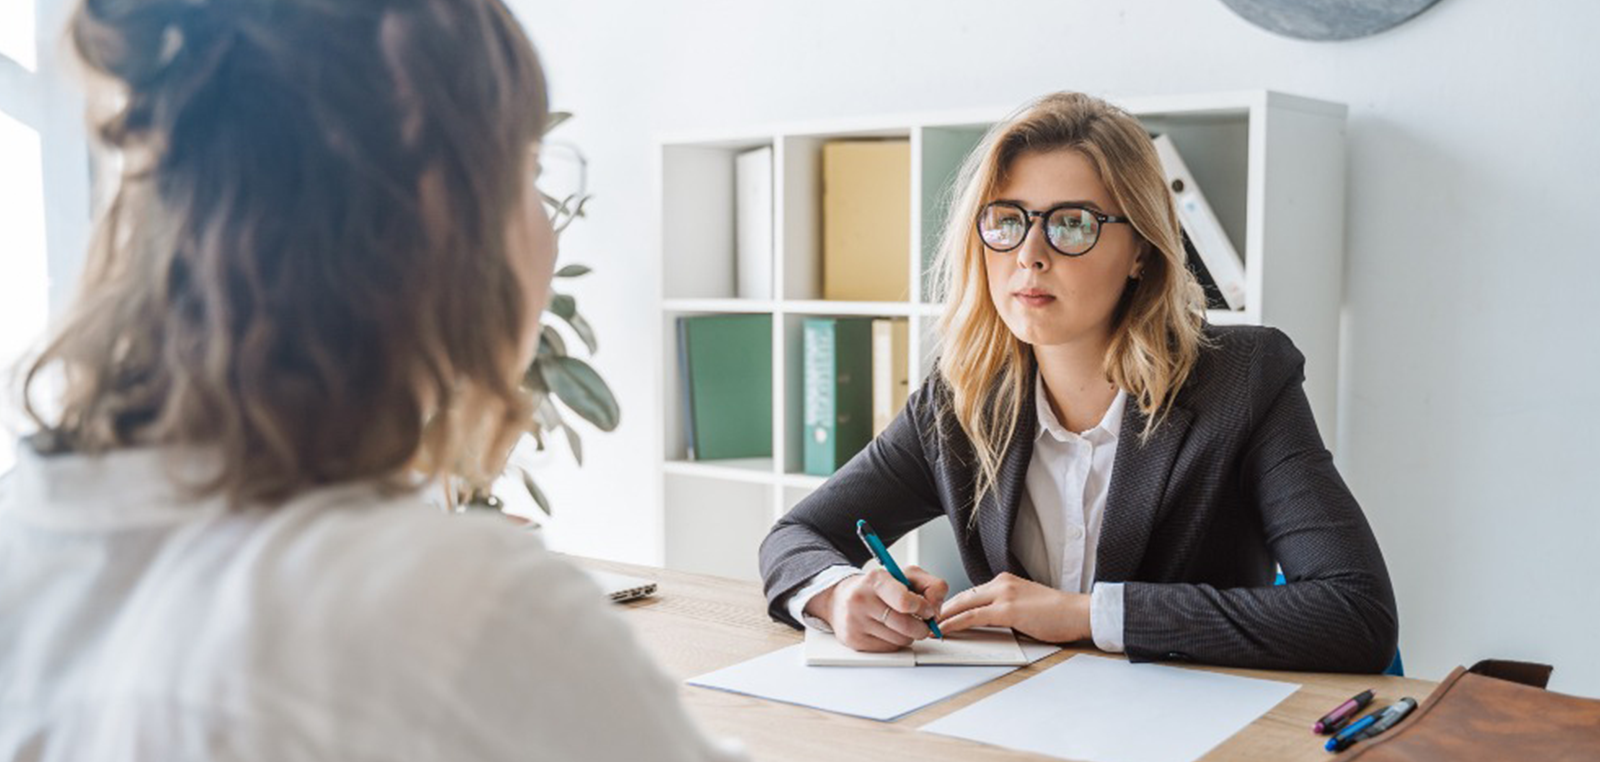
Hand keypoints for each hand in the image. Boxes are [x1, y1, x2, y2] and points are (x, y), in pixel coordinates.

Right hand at [805, 566, 949, 651]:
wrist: (841, 599)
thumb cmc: (878, 588)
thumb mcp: (906, 576)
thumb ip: (931, 586)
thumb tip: (937, 609)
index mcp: (876, 579)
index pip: (905, 601)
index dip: (923, 609)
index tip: (928, 610)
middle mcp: (861, 599)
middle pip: (906, 626)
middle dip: (921, 627)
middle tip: (921, 622)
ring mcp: (855, 622)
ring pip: (901, 640)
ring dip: (908, 635)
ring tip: (900, 623)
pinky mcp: (854, 640)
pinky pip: (889, 648)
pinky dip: (895, 642)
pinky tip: (887, 630)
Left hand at [936, 572, 1091, 643]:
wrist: (1077, 612)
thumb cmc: (1057, 614)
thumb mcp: (1025, 605)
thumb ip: (1004, 608)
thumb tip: (986, 621)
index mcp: (1005, 581)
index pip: (971, 592)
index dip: (952, 605)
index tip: (938, 615)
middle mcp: (1001, 583)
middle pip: (962, 596)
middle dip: (941, 609)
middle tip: (924, 620)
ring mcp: (1003, 595)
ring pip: (963, 604)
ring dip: (944, 617)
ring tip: (928, 627)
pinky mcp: (1007, 610)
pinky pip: (973, 616)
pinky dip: (955, 623)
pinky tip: (944, 629)